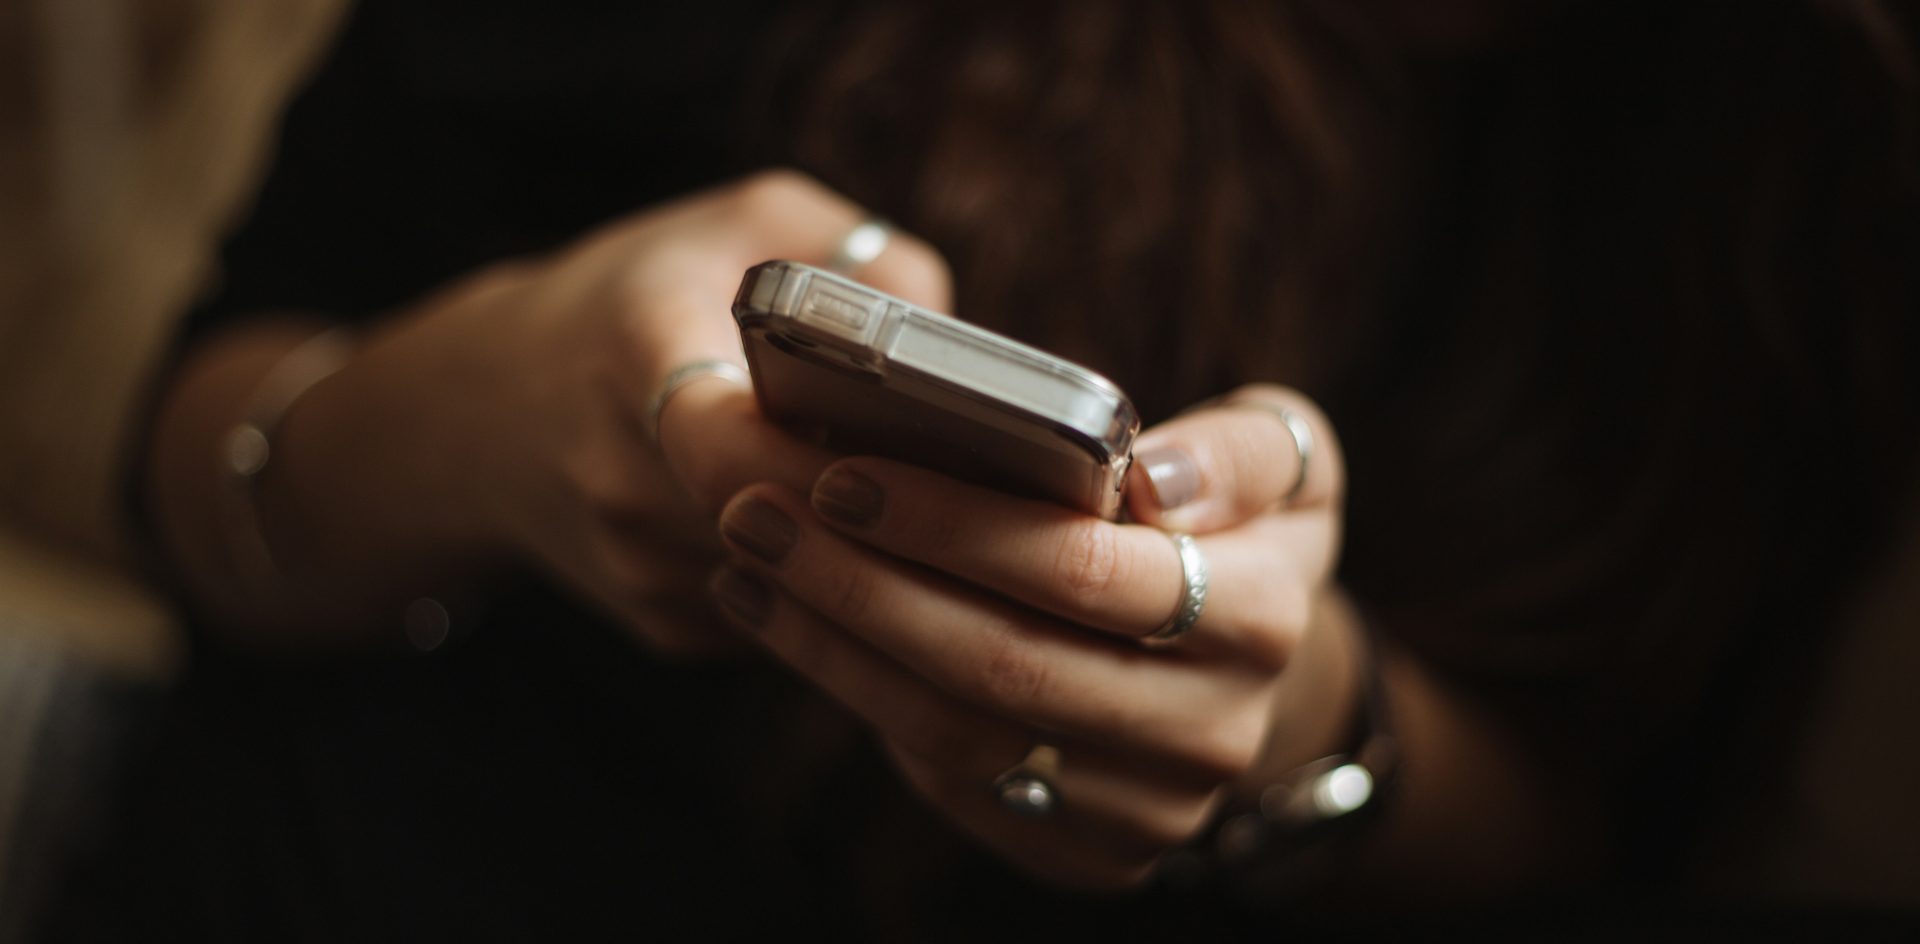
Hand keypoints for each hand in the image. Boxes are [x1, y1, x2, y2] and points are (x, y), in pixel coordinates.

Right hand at [275, 170, 949, 653]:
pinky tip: (861, 536)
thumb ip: (857, 252)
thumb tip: (953, 335)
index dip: (826, 458)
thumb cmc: (636, 298)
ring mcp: (639, 569)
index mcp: (633, 357)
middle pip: (786, 526)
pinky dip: (833, 581)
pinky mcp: (663, 627)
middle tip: (979, 485)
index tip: (911, 443)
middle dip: (885, 511)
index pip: (728, 441)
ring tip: (943, 509)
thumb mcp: (742, 223)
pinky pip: (783, 617)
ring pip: (800, 584)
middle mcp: (622, 478)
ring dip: (871, 555)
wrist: (483, 413)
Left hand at [708, 384, 1355, 885]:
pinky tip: (785, 621)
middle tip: (756, 512)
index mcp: (1262, 617)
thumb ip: (1240, 451)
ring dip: (832, 644)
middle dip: (861, 584)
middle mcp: (1213, 731)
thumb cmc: (1234, 529)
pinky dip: (855, 694)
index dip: (955, 526)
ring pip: (959, 732)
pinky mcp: (1086, 854)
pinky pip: (950, 778)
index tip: (844, 474)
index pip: (1086, 572)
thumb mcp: (1284, 461)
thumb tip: (1152, 478)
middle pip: (1003, 663)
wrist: (1243, 671)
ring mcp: (1148, 810)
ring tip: (749, 561)